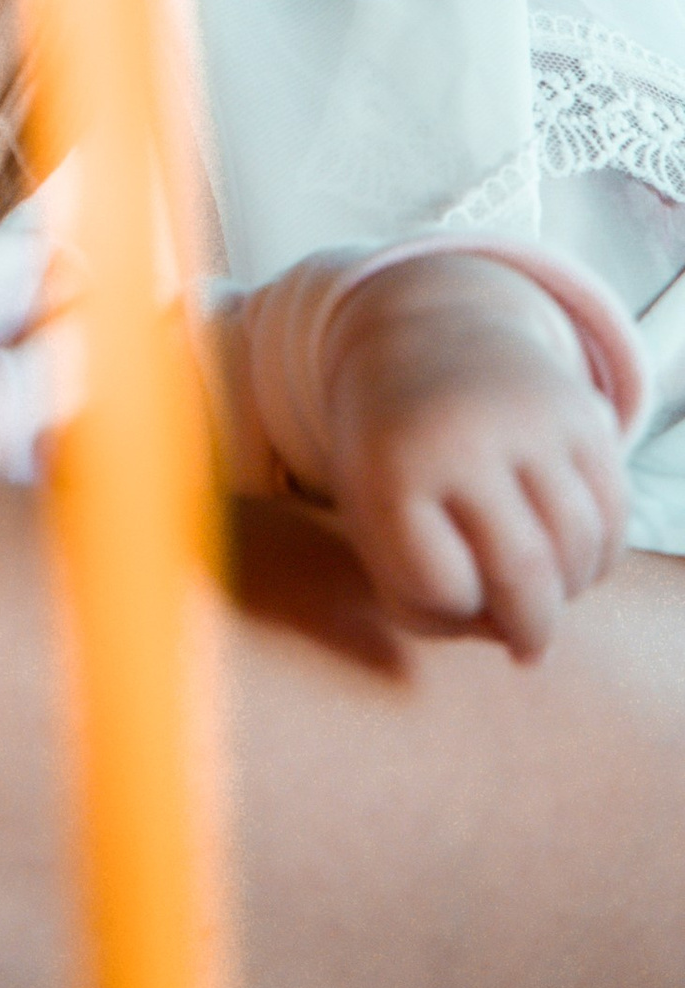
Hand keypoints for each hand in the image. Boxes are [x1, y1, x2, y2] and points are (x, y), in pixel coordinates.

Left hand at [315, 252, 631, 660]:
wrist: (423, 339)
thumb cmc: (394, 460)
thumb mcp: (373, 523)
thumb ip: (427, 603)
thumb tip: (528, 648)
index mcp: (393, 463)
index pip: (441, 584)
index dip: (446, 609)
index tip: (442, 591)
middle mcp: (464, 432)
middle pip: (525, 572)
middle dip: (532, 631)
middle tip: (524, 647)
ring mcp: (530, 416)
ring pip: (581, 546)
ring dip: (571, 593)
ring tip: (541, 593)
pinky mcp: (582, 409)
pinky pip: (614, 514)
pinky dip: (600, 555)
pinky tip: (570, 560)